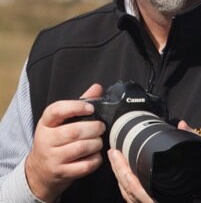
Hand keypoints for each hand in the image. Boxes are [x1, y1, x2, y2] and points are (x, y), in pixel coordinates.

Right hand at [25, 84, 105, 202]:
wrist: (39, 171)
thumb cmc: (55, 139)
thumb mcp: (61, 121)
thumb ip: (79, 104)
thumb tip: (97, 88)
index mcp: (46, 123)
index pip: (56, 110)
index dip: (76, 107)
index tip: (91, 108)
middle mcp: (46, 140)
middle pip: (74, 131)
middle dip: (94, 128)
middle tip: (101, 127)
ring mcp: (52, 158)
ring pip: (80, 148)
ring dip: (96, 143)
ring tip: (99, 140)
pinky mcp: (61, 173)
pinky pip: (84, 166)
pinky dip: (95, 159)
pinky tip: (96, 155)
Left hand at [107, 120, 194, 202]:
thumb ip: (194, 143)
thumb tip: (183, 125)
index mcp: (161, 198)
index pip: (135, 186)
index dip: (123, 170)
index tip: (116, 153)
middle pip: (128, 191)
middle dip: (117, 171)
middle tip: (112, 153)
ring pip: (129, 197)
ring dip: (120, 179)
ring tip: (116, 161)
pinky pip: (135, 201)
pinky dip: (128, 188)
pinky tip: (126, 178)